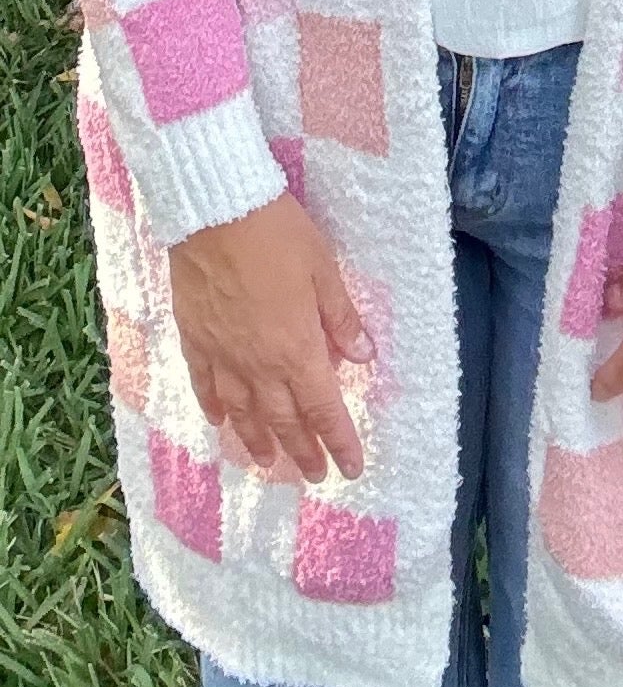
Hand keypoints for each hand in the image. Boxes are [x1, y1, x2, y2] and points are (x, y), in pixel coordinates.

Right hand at [168, 190, 374, 482]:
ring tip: (268, 462)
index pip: (323, 408)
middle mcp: (259, 364)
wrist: (214, 212)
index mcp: (297, 349)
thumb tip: (364, 357)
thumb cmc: (277, 234)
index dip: (339, 441)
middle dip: (303, 450)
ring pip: (242, 412)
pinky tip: (219, 421)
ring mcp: (223, 355)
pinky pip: (204, 384)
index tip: (351, 468)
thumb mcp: (323, 268)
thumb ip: (341, 318)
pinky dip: (214, 408)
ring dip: (258, 440)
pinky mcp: (194, 339)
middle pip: (283, 419)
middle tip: (315, 474)